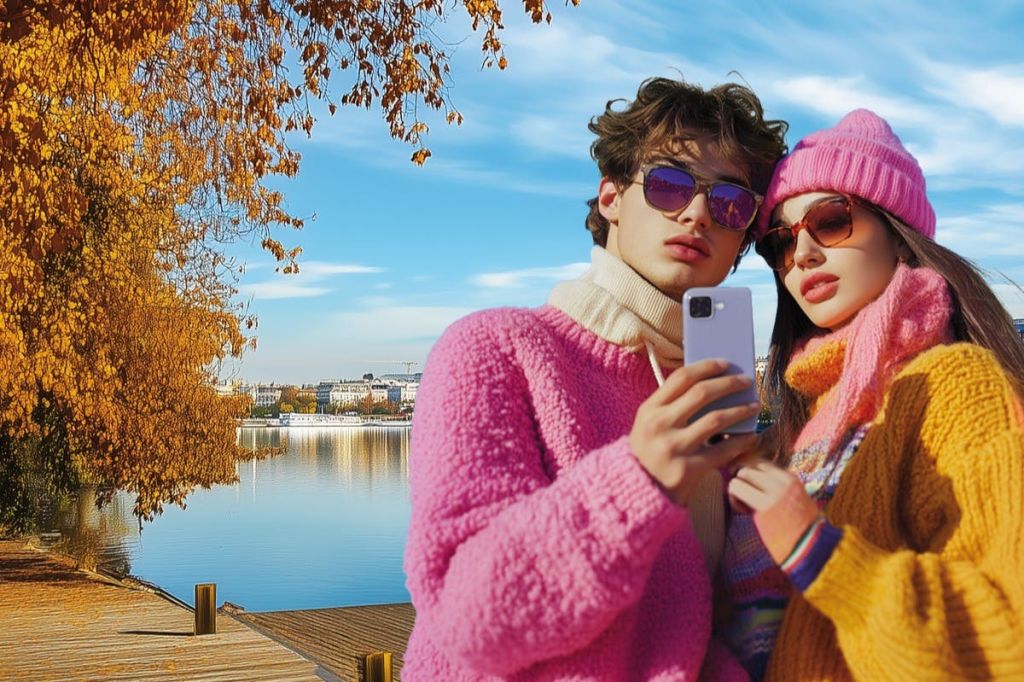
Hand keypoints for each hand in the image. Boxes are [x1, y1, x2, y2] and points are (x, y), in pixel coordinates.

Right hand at [630, 358, 760, 506]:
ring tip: (753, 405)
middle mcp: (660, 425)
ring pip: (716, 419)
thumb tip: (714, 384)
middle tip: (746, 381)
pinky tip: (752, 435)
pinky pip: (723, 450)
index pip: (681, 378)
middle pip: (702, 393)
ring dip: (740, 410)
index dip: (706, 367)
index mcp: (649, 410)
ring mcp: (674, 448)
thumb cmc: (649, 452)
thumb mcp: (649, 426)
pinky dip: (741, 440)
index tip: (725, 363)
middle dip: (729, 384)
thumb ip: (672, 406)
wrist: (637, 493)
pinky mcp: (688, 469)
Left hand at [727, 459, 819, 563]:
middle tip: (745, 499)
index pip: (761, 464)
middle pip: (750, 466)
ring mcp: (774, 492)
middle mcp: (783, 482)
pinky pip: (736, 488)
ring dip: (736, 489)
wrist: (812, 549)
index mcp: (791, 480)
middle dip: (742, 481)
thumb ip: (779, 491)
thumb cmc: (802, 530)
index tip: (752, 491)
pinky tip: (743, 512)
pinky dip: (734, 498)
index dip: (751, 477)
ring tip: (743, 506)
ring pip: (742, 474)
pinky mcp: (763, 506)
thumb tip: (756, 486)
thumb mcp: (797, 501)